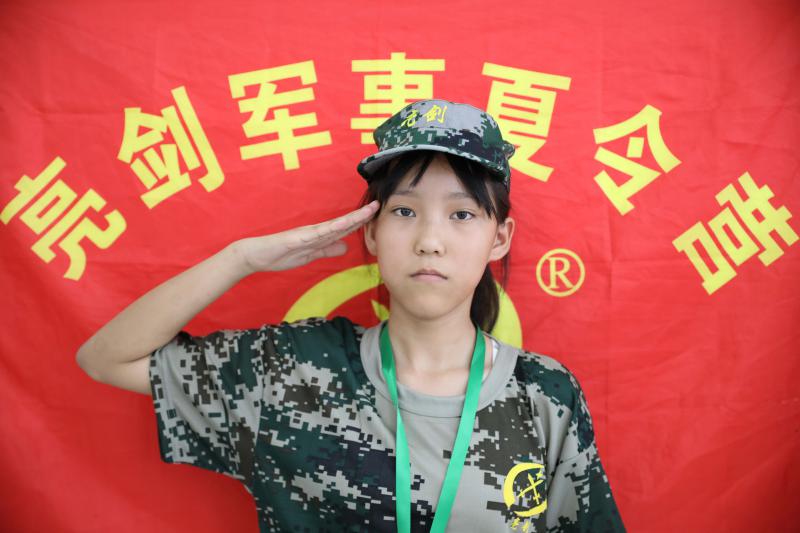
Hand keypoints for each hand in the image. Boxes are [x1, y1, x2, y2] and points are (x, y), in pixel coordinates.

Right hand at [234, 200, 379, 273]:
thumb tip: (345, 246)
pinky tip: (343, 225)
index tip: (377, 215)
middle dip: (362, 216)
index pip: (344, 229)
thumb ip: (327, 249)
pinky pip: (318, 234)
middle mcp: (316, 231)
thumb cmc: (280, 254)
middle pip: (343, 223)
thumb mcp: (310, 255)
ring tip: (368, 210)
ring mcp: (307, 233)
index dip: (360, 222)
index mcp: (319, 236)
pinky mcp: (298, 238)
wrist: (255, 255)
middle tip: (379, 205)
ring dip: (352, 218)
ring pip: (334, 225)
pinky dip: (331, 229)